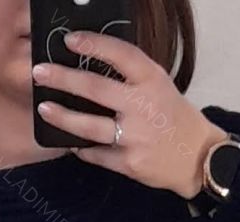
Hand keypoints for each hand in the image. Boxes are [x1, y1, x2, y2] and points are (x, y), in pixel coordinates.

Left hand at [32, 30, 228, 199]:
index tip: (70, 40)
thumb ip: (131, 76)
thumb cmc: (174, 117)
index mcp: (152, 80)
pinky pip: (96, 153)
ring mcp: (134, 136)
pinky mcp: (129, 163)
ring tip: (44, 108)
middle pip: (94, 88)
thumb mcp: (159, 86)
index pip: (119, 54)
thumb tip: (89, 63)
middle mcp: (142, 106)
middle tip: (40, 72)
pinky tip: (71, 141)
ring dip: (62, 116)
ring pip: (88, 126)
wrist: (198, 158)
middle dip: (62, 78)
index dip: (92, 44)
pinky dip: (81, 147)